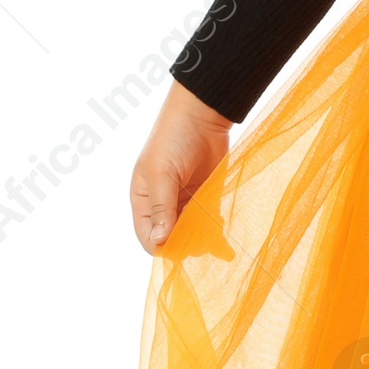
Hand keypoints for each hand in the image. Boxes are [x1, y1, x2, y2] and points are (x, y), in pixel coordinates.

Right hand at [129, 82, 232, 252]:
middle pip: (171, 237)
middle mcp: (163, 204)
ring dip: (203, 241)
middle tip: (202, 245)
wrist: (203, 115)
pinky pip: (209, 221)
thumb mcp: (162, 174)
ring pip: (192, 232)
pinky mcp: (206, 196)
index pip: (148, 235)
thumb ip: (163, 208)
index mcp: (144, 200)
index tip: (179, 252)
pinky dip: (216, 233)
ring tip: (218, 247)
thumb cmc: (173, 139)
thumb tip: (160, 241)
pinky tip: (224, 242)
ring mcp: (185, 201)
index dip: (161, 247)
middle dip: (185, 245)